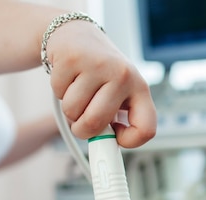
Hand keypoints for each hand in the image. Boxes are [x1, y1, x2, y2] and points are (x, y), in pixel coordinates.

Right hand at [45, 20, 156, 147]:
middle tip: (84, 120)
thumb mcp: (118, 96)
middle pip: (96, 123)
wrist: (78, 36)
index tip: (116, 138)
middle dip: (83, 129)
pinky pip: (59, 94)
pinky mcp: (72, 58)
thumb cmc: (101, 75)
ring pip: (73, 111)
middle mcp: (123, 75)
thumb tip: (104, 156)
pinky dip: (59, 92)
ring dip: (70, 110)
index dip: (129, 142)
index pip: (146, 129)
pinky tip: (69, 78)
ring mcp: (98, 65)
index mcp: (141, 89)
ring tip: (78, 92)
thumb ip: (116, 123)